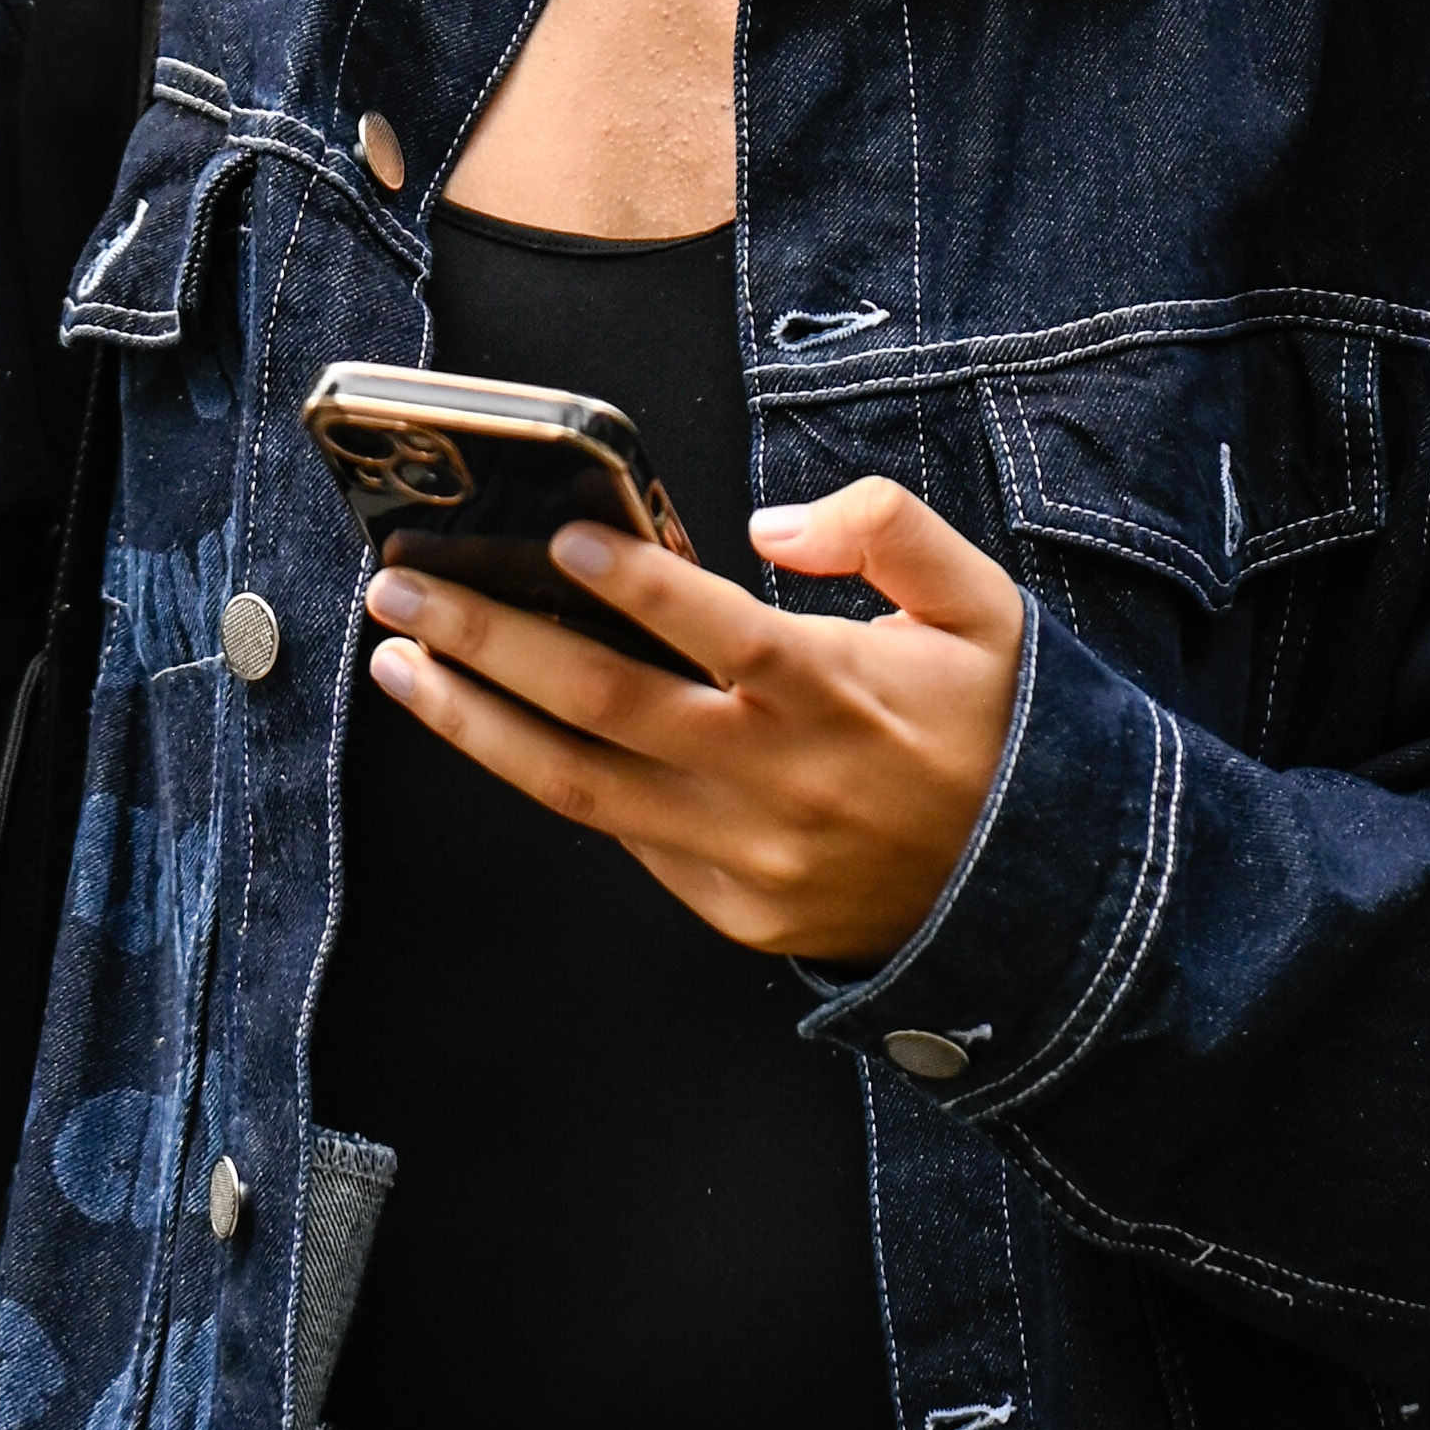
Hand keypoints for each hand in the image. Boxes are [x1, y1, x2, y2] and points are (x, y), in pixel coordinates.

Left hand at [360, 475, 1023, 967]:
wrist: (1029, 893)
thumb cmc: (995, 730)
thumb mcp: (983, 606)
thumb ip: (889, 530)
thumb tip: (773, 523)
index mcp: (834, 691)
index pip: (713, 626)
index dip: (631, 580)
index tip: (555, 536)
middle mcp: (772, 776)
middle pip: (601, 701)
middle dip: (485, 638)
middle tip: (400, 590)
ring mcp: (742, 852)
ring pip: (577, 783)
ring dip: (473, 721)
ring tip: (399, 665)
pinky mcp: (728, 906)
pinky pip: (623, 836)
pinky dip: (550, 778)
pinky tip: (492, 729)